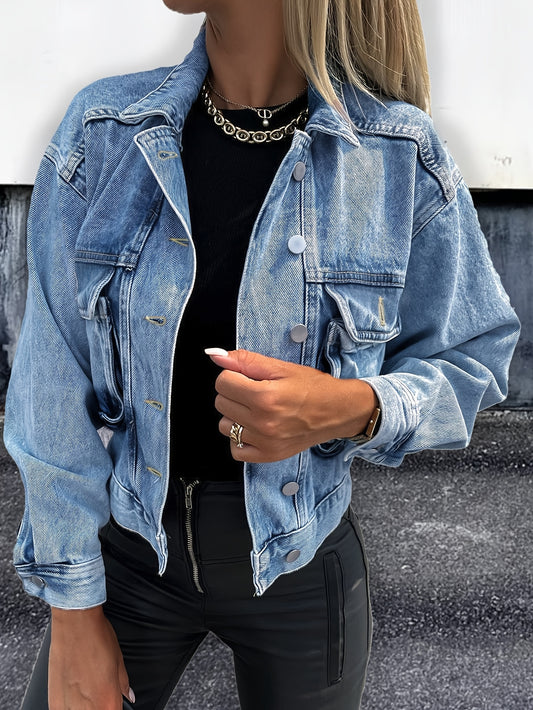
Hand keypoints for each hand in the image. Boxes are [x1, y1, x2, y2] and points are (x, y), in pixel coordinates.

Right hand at [49, 606, 134, 709]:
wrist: (75, 624)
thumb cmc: (97, 638)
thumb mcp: (118, 661)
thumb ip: (123, 685)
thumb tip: (128, 695)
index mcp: (109, 701)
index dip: (116, 707)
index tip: (114, 701)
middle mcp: (89, 709)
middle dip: (101, 706)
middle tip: (99, 691)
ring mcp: (69, 708)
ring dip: (85, 707)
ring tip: (86, 688)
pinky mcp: (54, 703)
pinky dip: (70, 705)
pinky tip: (74, 690)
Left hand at [206, 349, 378, 462]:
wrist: (338, 411)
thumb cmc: (313, 387)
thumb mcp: (281, 368)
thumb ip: (246, 361)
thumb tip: (216, 356)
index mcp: (265, 397)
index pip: (223, 382)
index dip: (233, 375)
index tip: (247, 376)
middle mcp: (263, 423)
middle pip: (221, 403)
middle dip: (234, 393)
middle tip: (255, 391)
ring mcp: (265, 442)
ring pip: (225, 426)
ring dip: (235, 415)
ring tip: (257, 410)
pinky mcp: (268, 455)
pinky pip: (235, 449)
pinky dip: (240, 438)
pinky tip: (255, 428)